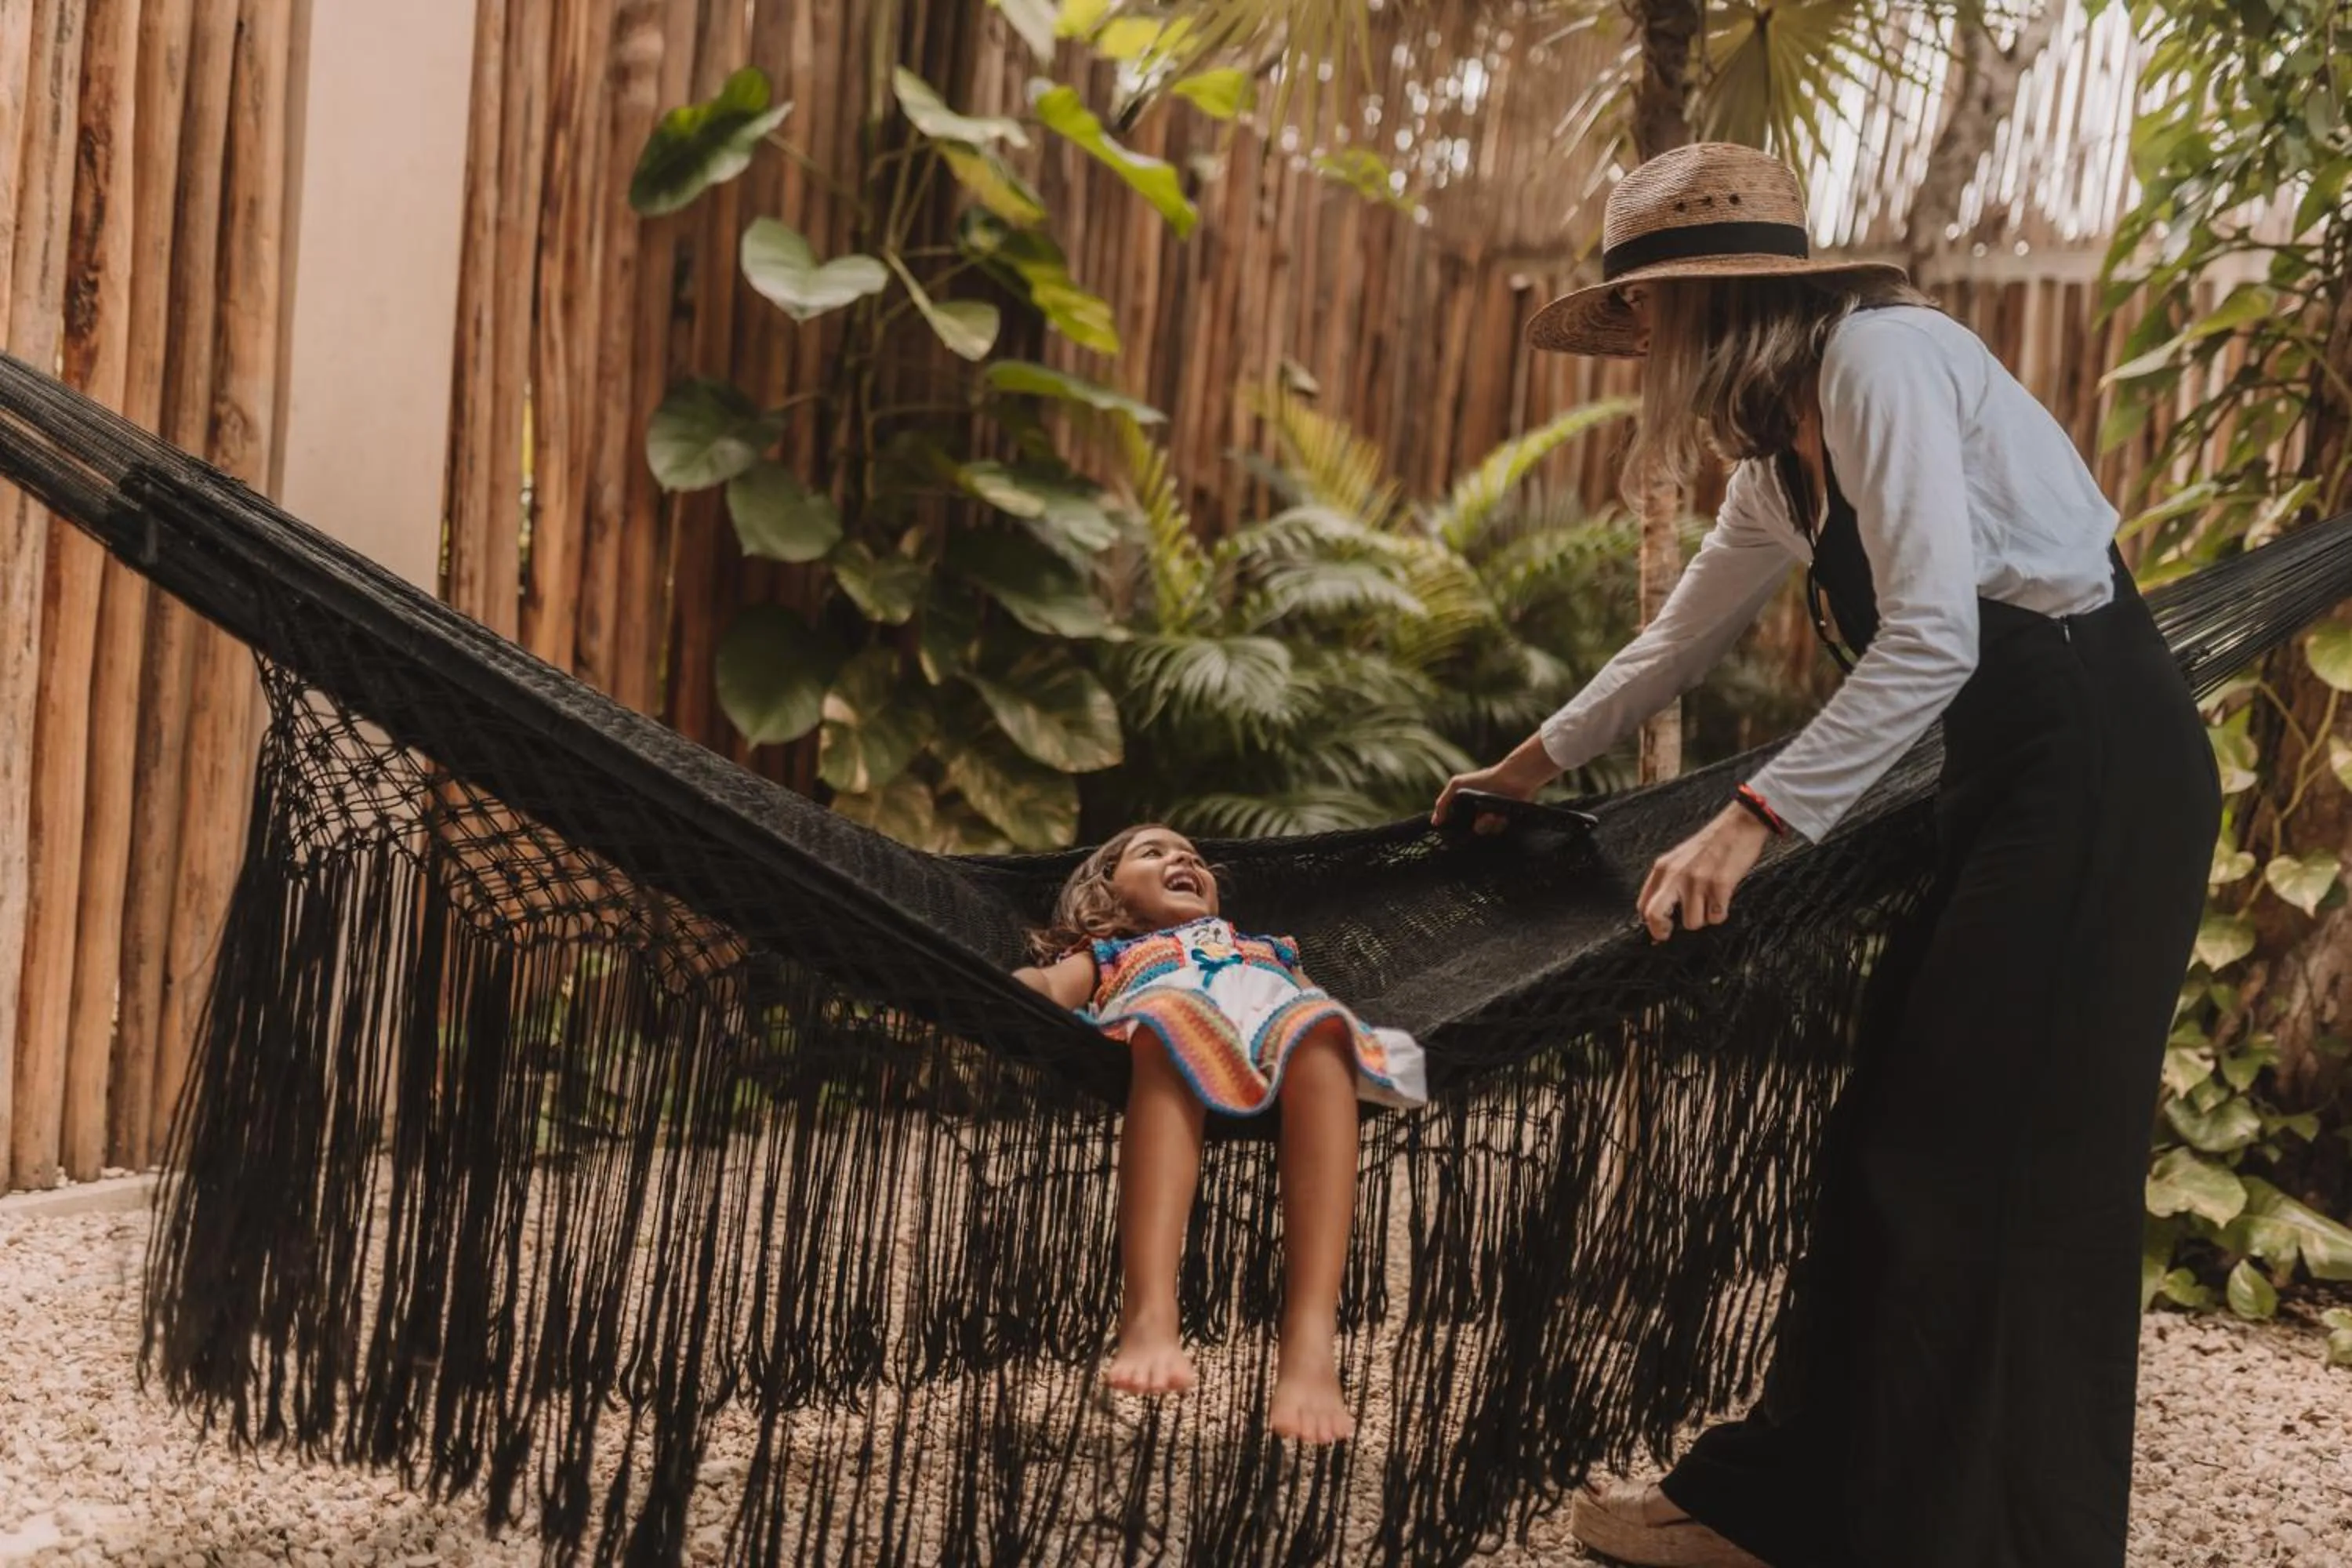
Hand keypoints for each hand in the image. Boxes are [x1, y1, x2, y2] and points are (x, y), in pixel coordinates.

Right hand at [1433, 739, 1558, 833]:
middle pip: (1472, 831)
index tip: (1460, 831)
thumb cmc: (1485, 778)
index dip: (1457, 829)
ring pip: (1485, 831)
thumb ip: (1443, 802)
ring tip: (1494, 813)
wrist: (1512, 779)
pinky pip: (1498, 830)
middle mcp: (1477, 813)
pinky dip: (1500, 823)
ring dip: (1489, 823)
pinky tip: (1503, 814)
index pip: (1457, 825)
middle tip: (1484, 817)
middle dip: (1479, 825)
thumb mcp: (1457, 785)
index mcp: (1465, 806)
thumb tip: (1435, 821)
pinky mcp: (1504, 820)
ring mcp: (1490, 817)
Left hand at [1637, 805, 1772, 940]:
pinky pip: (1716, 917)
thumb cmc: (1711, 844)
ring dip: (1703, 919)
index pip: (1643, 905)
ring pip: (1692, 923)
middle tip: (1671, 933)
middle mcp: (1676, 875)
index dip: (1650, 923)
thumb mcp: (1679, 859)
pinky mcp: (1719, 885)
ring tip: (1710, 902)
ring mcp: (1697, 880)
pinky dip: (1721, 913)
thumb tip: (1659, 915)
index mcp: (1663, 868)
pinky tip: (1723, 898)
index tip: (1661, 929)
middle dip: (1662, 931)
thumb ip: (1668, 882)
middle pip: (1655, 915)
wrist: (1738, 824)